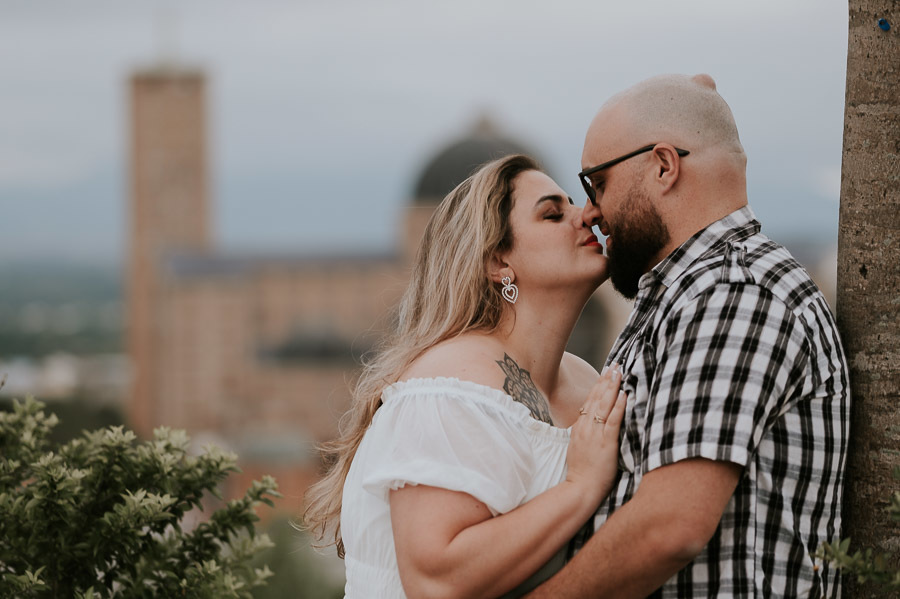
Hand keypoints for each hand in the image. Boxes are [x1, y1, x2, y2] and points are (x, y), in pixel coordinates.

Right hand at [564, 365, 625, 504]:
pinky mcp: (606, 443)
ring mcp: (595, 434)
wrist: (580, 488)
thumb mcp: (578, 447)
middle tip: (615, 365)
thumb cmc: (582, 471)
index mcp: (580, 427)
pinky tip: (624, 395)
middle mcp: (586, 426)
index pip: (589, 400)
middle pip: (596, 398)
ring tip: (619, 372)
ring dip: (612, 387)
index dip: (598, 385)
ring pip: (604, 405)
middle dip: (606, 380)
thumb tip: (592, 424)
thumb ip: (585, 434)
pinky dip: (618, 407)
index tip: (606, 372)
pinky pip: (612, 421)